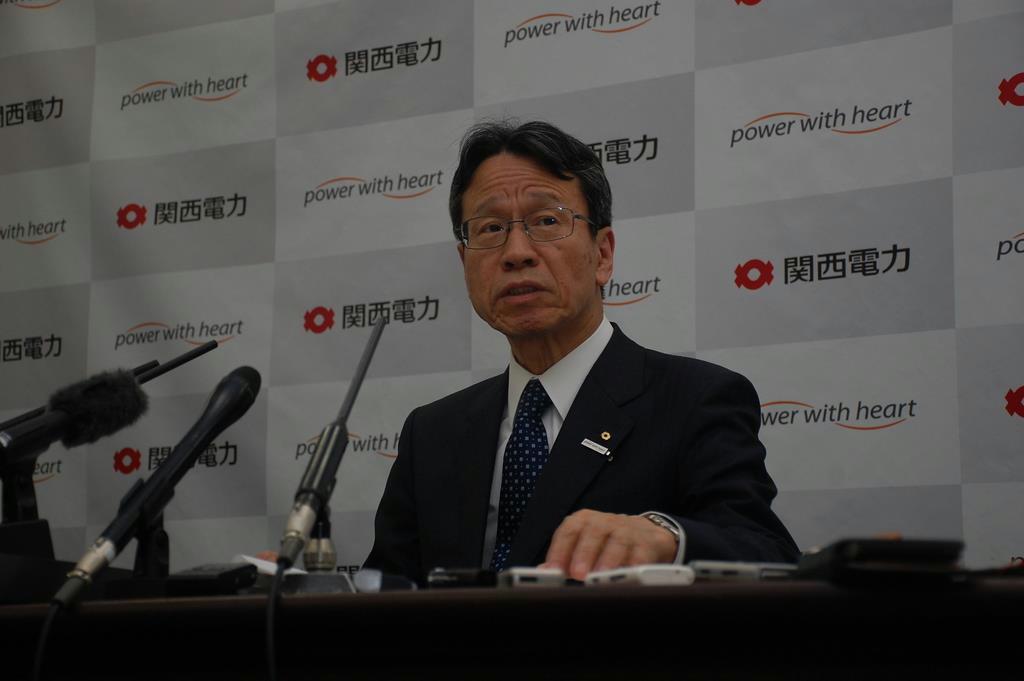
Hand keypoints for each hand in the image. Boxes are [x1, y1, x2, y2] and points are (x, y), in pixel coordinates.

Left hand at [540, 509, 677, 580]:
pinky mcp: (649, 542)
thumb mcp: (584, 546)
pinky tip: (629, 576)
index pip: (569, 531)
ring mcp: (628, 530)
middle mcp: (605, 522)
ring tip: (601, 576)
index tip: (553, 570)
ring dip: (609, 559)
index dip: (560, 550)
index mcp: (585, 521)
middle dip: (584, 553)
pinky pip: (642, 553)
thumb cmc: (607, 543)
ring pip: (618, 541)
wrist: (646, 534)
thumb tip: (544, 571)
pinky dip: (635, 564)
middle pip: (593, 532)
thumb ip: (564, 558)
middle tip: (578, 574)